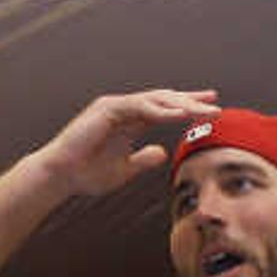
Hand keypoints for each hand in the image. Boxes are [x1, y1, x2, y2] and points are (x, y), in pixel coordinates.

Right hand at [35, 89, 220, 199]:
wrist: (62, 176)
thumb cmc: (88, 174)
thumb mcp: (125, 169)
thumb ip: (144, 159)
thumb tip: (163, 152)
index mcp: (129, 121)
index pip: (163, 109)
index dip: (186, 108)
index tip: (209, 109)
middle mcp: (123, 109)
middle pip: (163, 100)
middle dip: (189, 100)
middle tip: (214, 101)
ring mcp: (115, 106)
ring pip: (155, 100)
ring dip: (180, 104)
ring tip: (203, 109)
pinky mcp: (107, 109)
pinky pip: (140, 107)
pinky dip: (161, 110)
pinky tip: (180, 115)